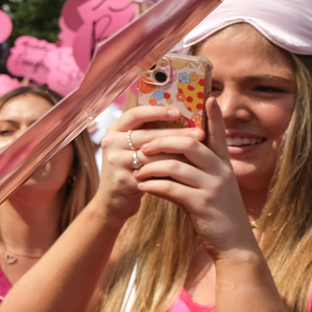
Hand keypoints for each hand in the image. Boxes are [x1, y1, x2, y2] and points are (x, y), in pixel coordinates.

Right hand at [96, 105, 190, 224]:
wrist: (113, 200)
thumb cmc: (130, 169)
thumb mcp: (133, 148)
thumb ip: (149, 134)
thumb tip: (185, 119)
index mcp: (115, 130)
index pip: (135, 114)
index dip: (157, 111)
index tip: (179, 112)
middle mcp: (111, 142)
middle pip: (148, 134)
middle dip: (176, 133)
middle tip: (200, 134)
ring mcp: (115, 161)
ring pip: (152, 154)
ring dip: (178, 154)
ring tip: (199, 154)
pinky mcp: (122, 179)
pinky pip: (152, 172)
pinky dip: (171, 171)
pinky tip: (187, 171)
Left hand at [133, 98, 256, 259]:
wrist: (234, 245)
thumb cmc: (215, 213)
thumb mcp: (208, 187)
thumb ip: (194, 170)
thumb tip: (168, 155)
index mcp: (224, 165)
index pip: (218, 135)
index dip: (214, 116)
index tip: (208, 96)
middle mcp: (221, 172)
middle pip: (190, 143)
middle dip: (162, 141)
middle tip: (143, 146)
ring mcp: (213, 188)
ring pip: (177, 165)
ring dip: (152, 166)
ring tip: (137, 170)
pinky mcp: (202, 205)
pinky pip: (171, 188)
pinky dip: (153, 186)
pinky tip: (142, 188)